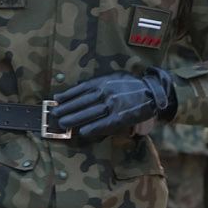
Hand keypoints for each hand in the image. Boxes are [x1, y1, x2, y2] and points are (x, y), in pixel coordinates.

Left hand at [51, 67, 176, 138]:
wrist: (153, 91)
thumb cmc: (132, 84)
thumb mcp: (115, 76)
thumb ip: (100, 81)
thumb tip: (81, 86)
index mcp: (104, 81)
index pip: (81, 89)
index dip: (68, 95)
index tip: (56, 99)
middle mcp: (107, 92)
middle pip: (82, 101)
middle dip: (67, 108)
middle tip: (55, 114)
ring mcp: (114, 105)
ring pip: (90, 113)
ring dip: (75, 118)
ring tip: (63, 123)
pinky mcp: (122, 117)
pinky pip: (105, 124)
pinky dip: (93, 128)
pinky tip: (83, 131)